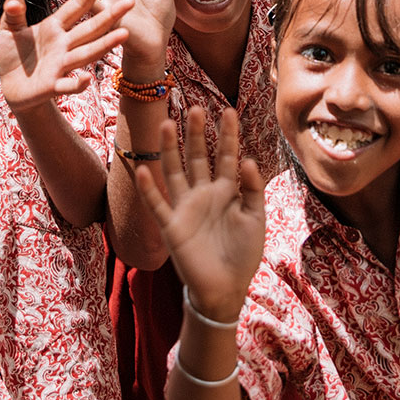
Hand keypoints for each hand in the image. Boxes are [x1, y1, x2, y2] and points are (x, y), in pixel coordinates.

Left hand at [0, 0, 133, 112]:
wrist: (8, 87)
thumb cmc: (12, 55)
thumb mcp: (9, 30)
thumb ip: (13, 15)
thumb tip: (13, 0)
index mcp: (54, 27)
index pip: (76, 6)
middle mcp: (63, 45)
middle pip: (90, 28)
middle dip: (110, 15)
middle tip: (130, 2)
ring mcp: (60, 65)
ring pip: (87, 53)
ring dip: (105, 44)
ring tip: (124, 34)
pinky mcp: (52, 86)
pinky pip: (68, 84)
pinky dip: (78, 83)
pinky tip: (88, 78)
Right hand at [134, 108, 264, 321]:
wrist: (225, 290)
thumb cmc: (243, 255)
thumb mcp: (256, 219)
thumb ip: (253, 190)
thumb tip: (248, 159)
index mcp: (226, 192)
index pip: (225, 156)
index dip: (227, 135)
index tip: (228, 110)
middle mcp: (203, 194)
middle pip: (197, 158)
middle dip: (196, 134)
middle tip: (195, 109)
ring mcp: (185, 209)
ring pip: (175, 173)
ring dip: (170, 150)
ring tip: (167, 125)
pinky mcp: (172, 227)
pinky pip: (157, 204)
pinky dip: (149, 189)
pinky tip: (144, 169)